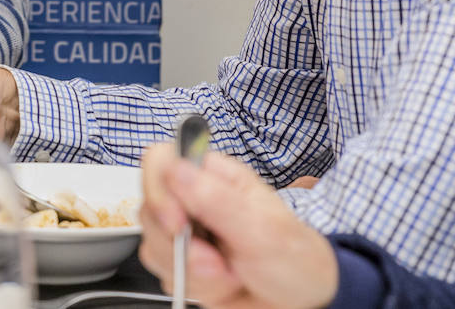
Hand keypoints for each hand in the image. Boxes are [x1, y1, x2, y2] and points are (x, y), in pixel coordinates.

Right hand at [138, 143, 337, 308]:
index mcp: (212, 176)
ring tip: (230, 276)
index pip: (160, 160)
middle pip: (149, 208)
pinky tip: (224, 285)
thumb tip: (175, 169)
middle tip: (217, 261)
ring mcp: (185, 234)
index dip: (158, 189)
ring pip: (152, 245)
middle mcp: (192, 200)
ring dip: (190, 271)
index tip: (177, 222)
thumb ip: (216, 200)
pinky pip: (163, 274)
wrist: (305, 302)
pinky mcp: (183, 264)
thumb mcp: (263, 230)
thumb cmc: (295, 258)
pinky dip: (194, 287)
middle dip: (179, 245)